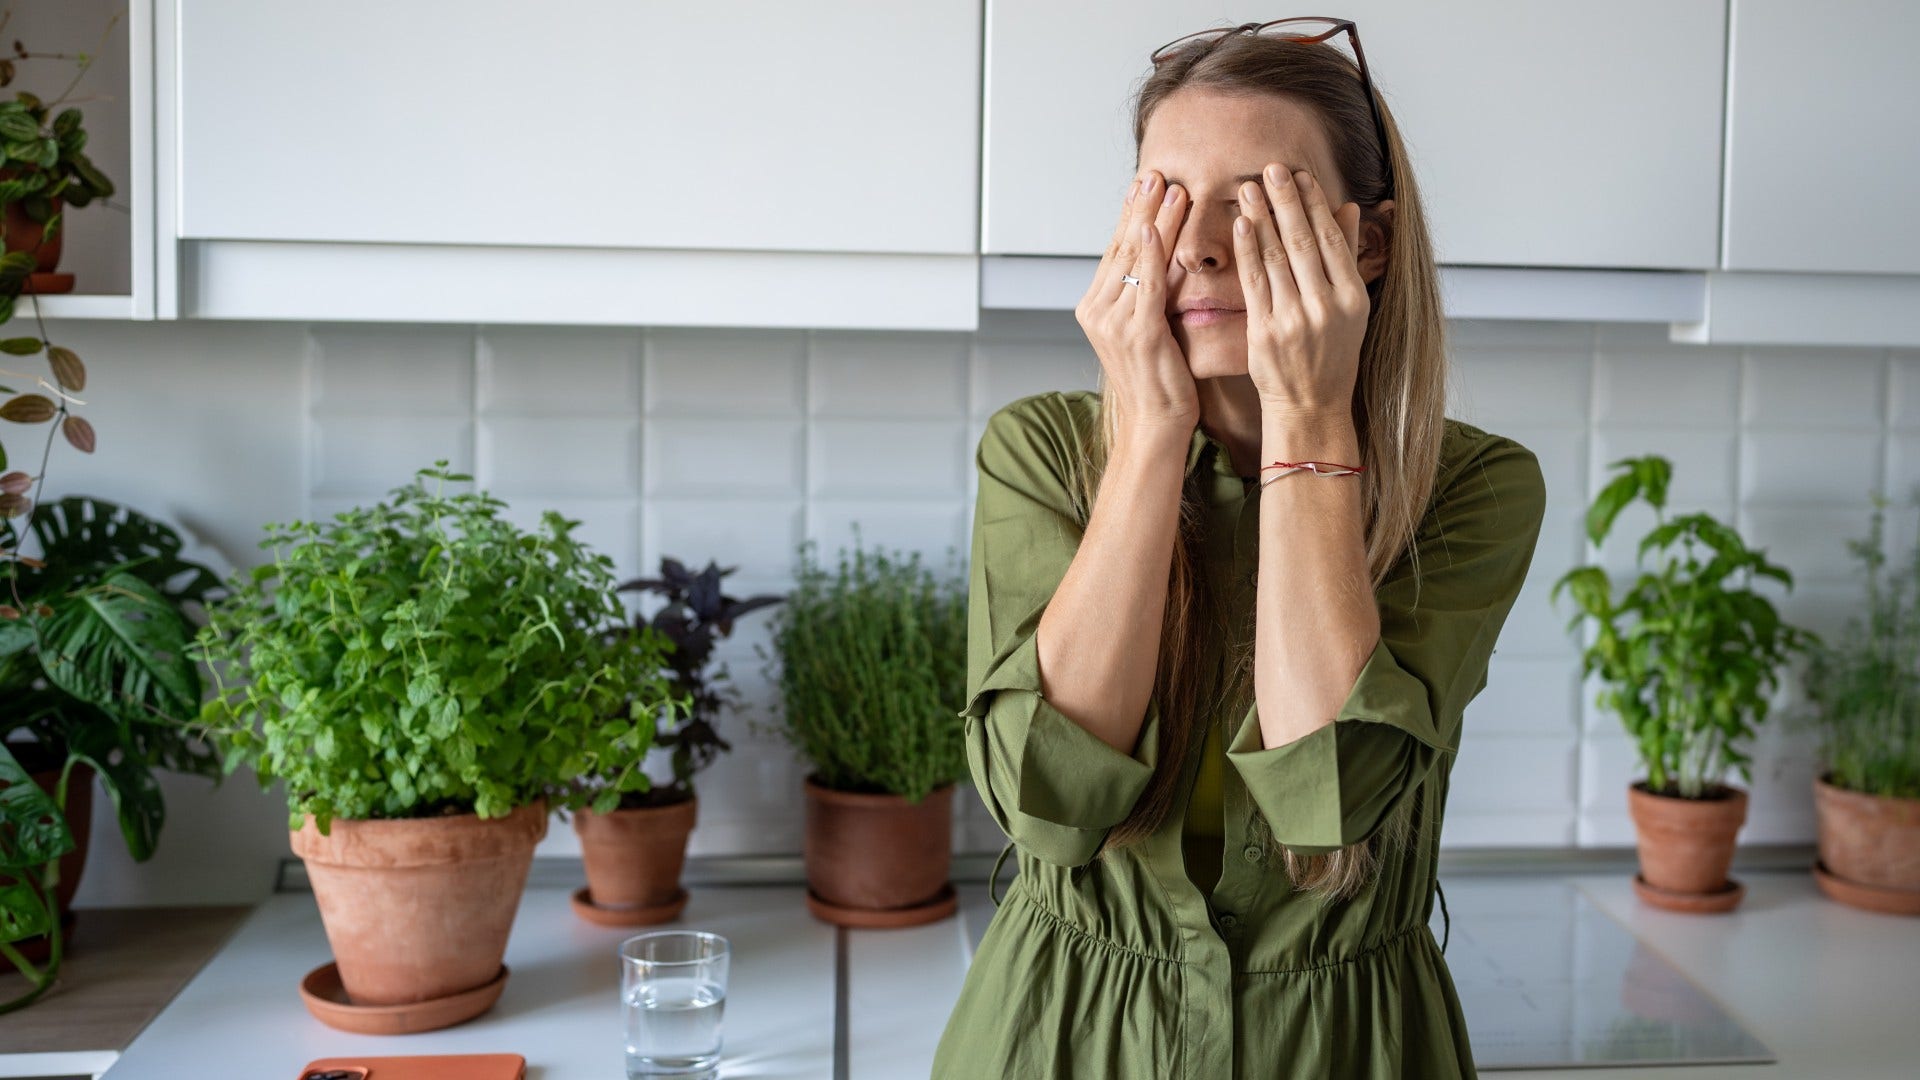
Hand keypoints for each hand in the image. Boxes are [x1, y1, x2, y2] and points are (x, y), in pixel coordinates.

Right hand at [1074, 168, 1198, 437]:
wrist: (1154, 423)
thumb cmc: (1159, 381)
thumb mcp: (1150, 328)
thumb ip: (1150, 292)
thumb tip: (1165, 254)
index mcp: (1096, 309)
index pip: (1115, 252)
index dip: (1131, 216)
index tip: (1145, 185)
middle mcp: (1097, 312)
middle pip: (1121, 248)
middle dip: (1140, 208)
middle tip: (1155, 173)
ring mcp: (1113, 322)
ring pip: (1133, 259)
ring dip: (1151, 220)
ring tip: (1167, 188)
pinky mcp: (1136, 333)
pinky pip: (1144, 284)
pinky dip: (1149, 254)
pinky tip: (1155, 228)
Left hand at [1233, 164, 1369, 417]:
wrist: (1310, 405)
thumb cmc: (1331, 354)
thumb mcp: (1352, 308)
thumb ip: (1347, 256)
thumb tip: (1348, 207)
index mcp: (1353, 298)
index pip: (1332, 239)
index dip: (1314, 204)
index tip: (1299, 175)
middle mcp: (1327, 307)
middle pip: (1303, 242)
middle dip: (1286, 201)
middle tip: (1271, 167)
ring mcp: (1295, 320)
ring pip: (1277, 258)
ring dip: (1262, 217)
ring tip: (1249, 187)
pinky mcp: (1265, 332)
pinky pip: (1255, 282)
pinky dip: (1248, 250)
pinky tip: (1241, 223)